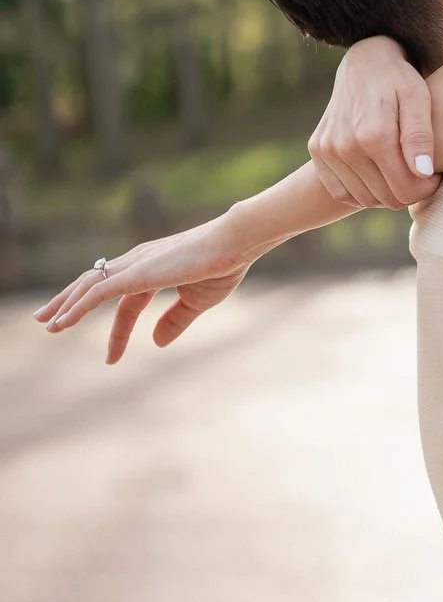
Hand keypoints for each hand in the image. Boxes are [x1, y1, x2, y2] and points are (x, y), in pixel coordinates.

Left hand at [34, 218, 252, 363]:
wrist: (235, 242)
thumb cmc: (223, 266)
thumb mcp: (197, 301)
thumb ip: (175, 321)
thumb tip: (155, 343)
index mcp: (152, 270)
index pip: (126, 304)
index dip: (118, 332)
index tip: (111, 359)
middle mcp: (137, 264)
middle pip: (94, 286)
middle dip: (69, 303)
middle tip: (48, 321)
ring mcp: (135, 266)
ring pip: (89, 286)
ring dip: (65, 305)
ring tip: (47, 323)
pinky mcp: (137, 272)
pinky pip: (98, 292)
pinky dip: (78, 306)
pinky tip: (64, 320)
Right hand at [309, 36, 438, 208]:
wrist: (364, 62)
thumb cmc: (399, 80)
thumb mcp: (418, 99)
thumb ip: (420, 136)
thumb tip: (423, 173)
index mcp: (374, 135)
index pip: (406, 190)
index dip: (425, 189)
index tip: (433, 175)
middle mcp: (345, 145)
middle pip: (386, 198)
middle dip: (408, 192)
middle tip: (419, 174)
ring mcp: (327, 149)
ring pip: (365, 199)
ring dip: (386, 194)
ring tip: (400, 173)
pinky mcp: (317, 151)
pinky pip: (341, 192)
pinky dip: (361, 192)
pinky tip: (377, 175)